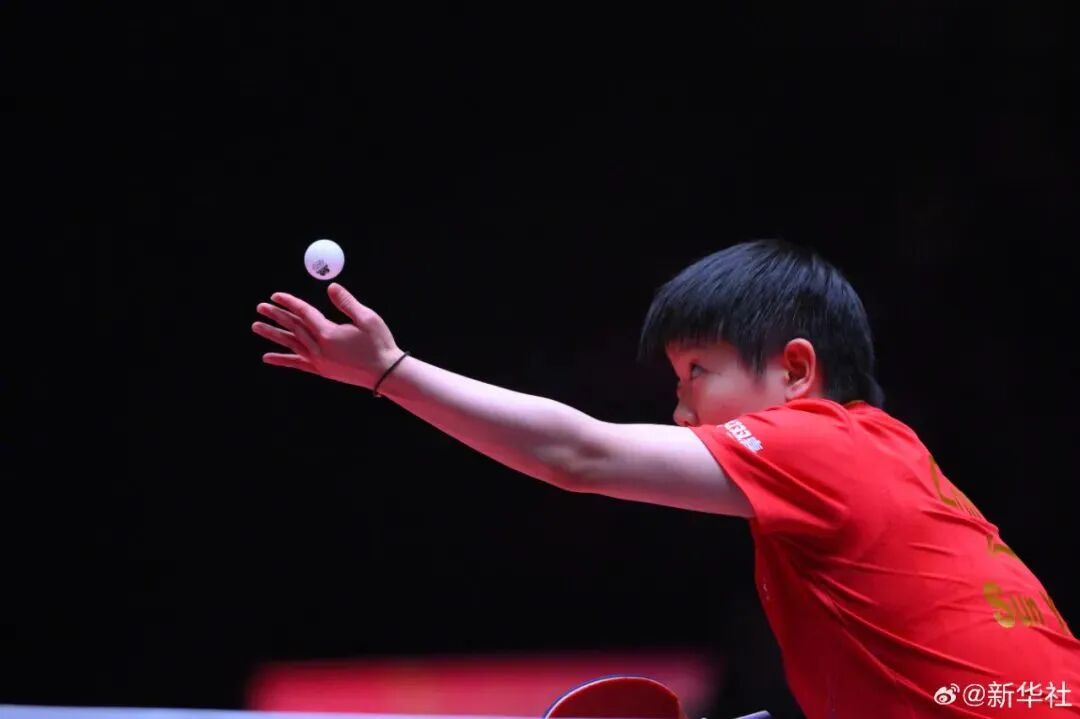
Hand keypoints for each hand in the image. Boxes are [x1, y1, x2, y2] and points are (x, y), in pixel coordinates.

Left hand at [252, 283, 402, 388]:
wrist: (385, 374)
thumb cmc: (379, 345)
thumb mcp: (367, 318)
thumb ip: (346, 302)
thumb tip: (331, 287)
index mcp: (328, 333)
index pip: (304, 313)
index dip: (289, 302)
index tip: (276, 295)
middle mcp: (319, 348)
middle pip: (293, 328)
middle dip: (276, 316)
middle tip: (261, 307)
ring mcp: (318, 361)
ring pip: (291, 344)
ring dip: (273, 335)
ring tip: (256, 326)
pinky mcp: (322, 370)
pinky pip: (297, 364)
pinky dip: (282, 360)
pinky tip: (267, 357)